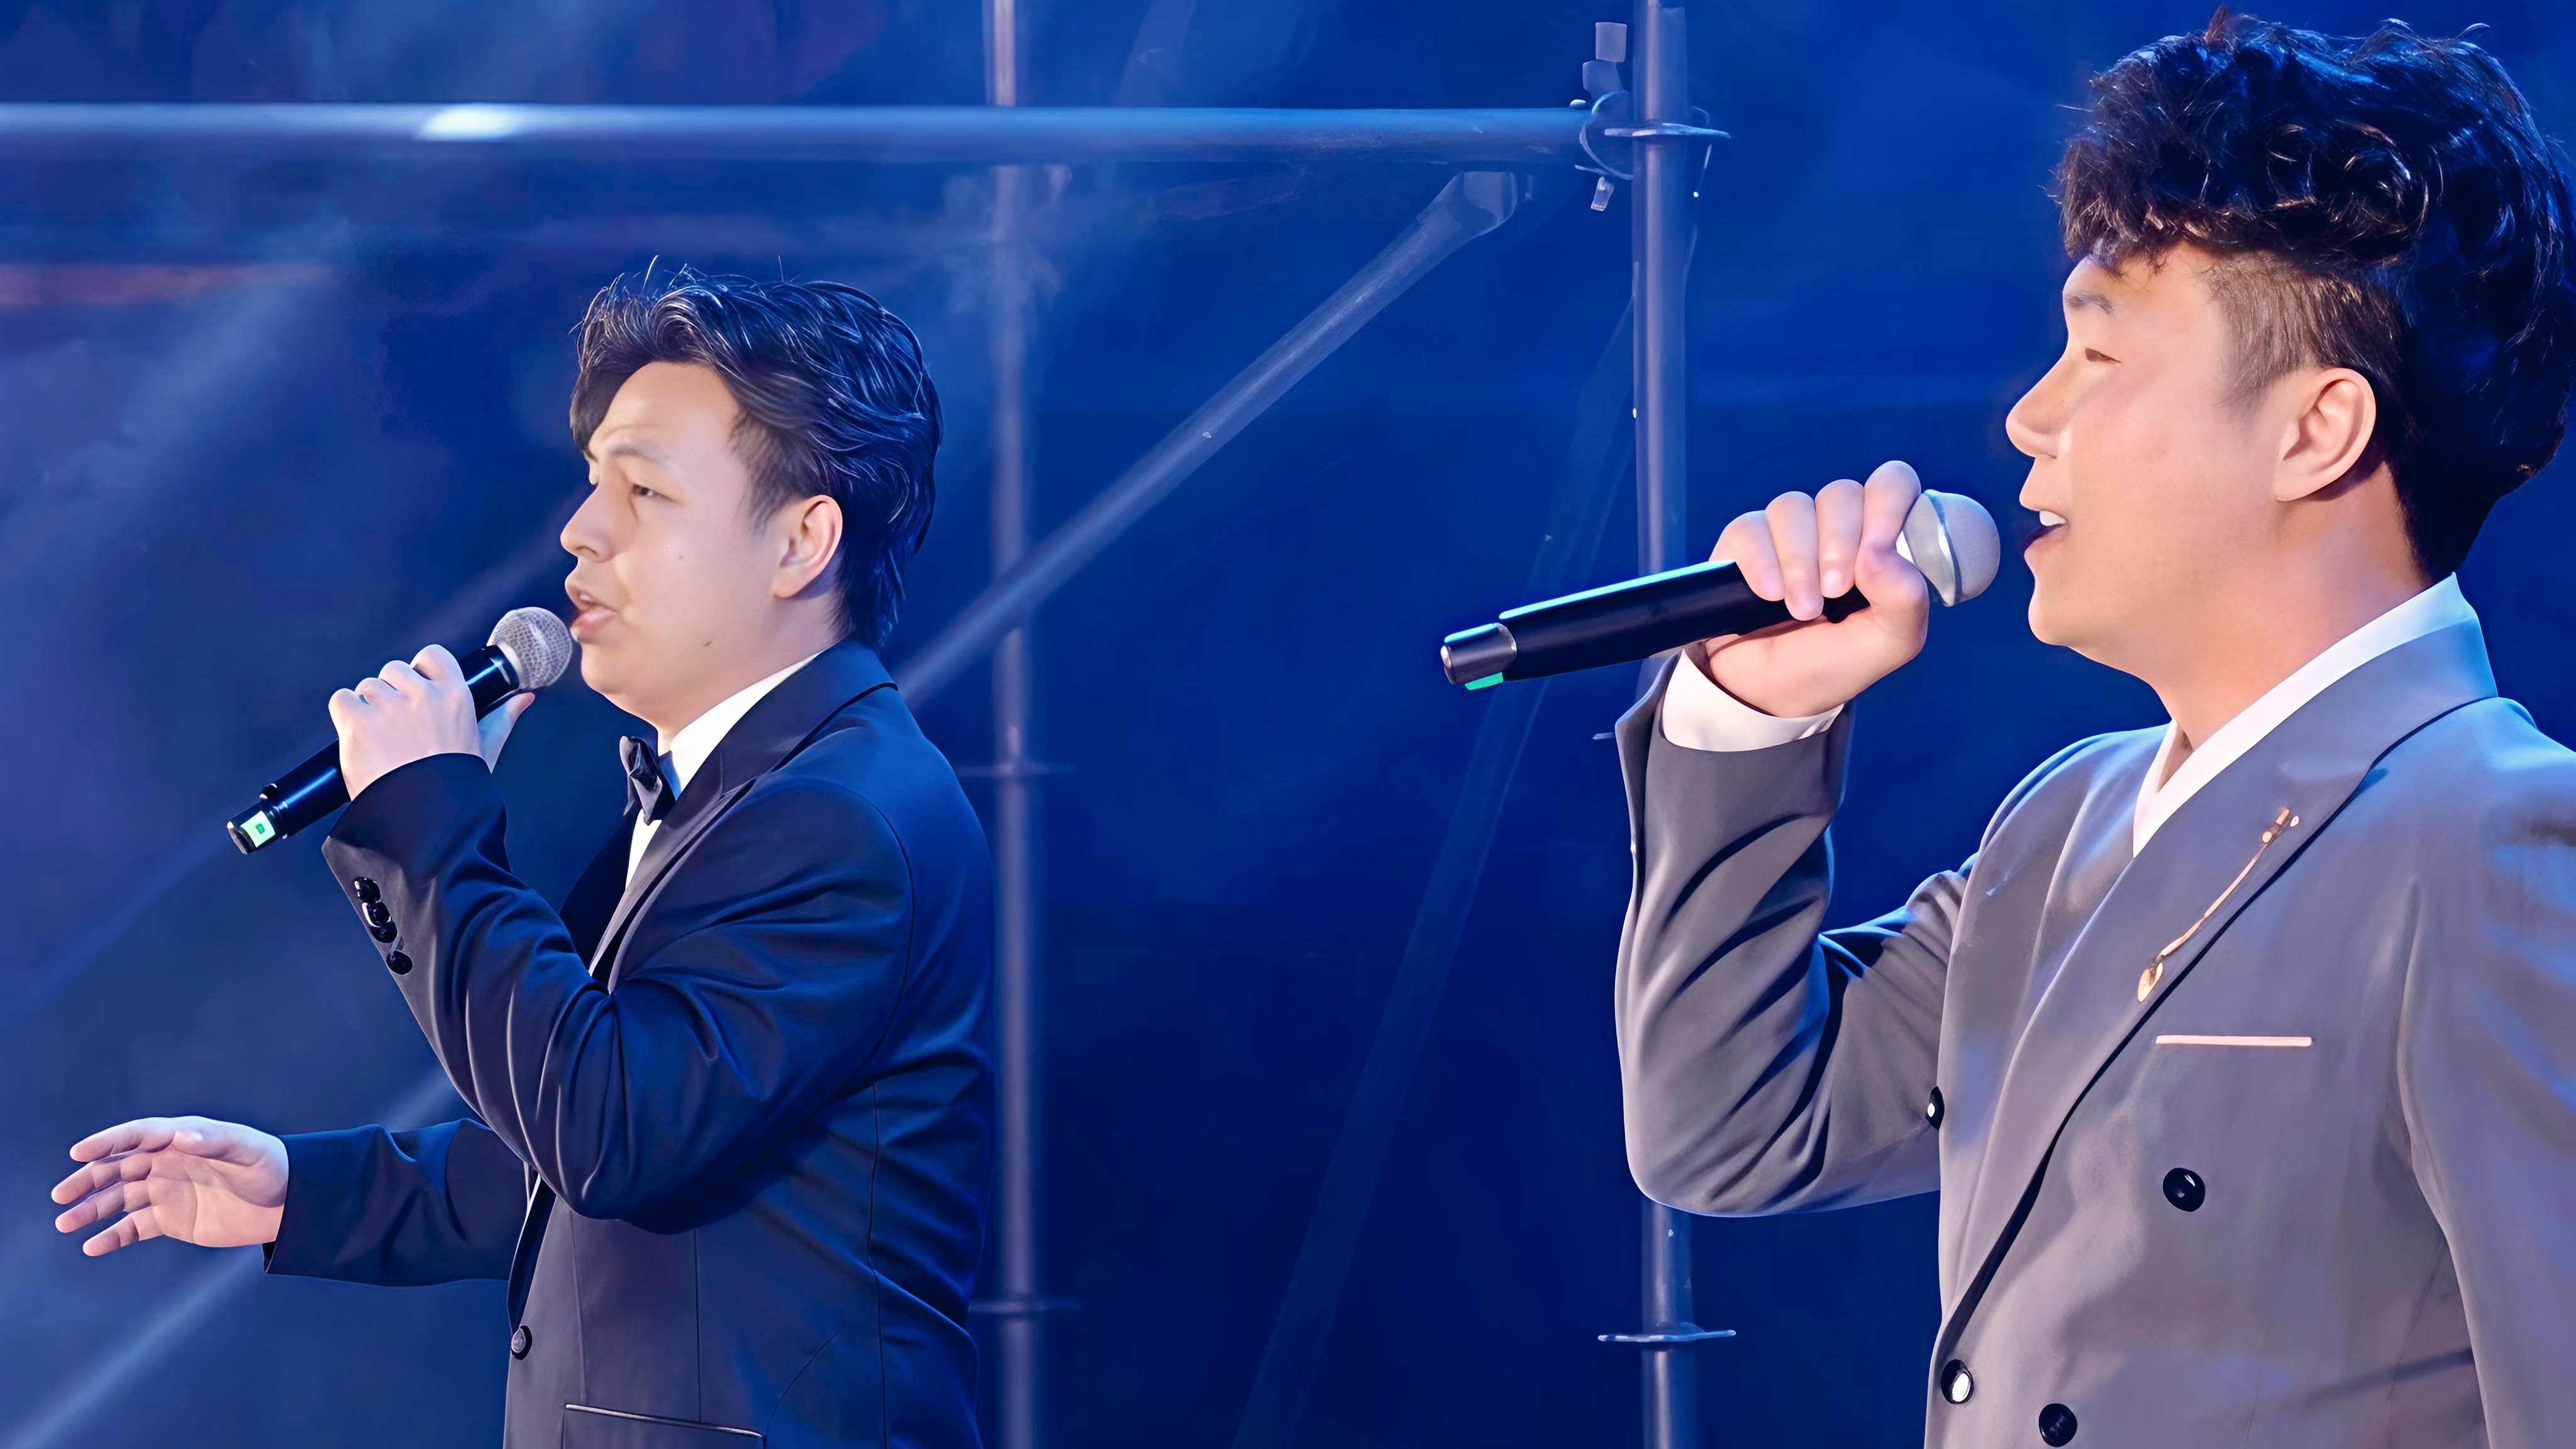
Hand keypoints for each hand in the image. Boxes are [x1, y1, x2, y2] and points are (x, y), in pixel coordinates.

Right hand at [51, 1117, 290, 1256]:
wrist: (288, 1204)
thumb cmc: (270, 1167)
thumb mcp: (248, 1151)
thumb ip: (215, 1141)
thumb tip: (181, 1135)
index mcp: (181, 1138)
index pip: (136, 1135)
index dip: (107, 1142)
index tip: (78, 1152)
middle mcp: (167, 1162)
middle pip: (117, 1168)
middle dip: (87, 1180)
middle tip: (60, 1196)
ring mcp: (166, 1191)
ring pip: (118, 1199)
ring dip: (91, 1209)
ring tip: (65, 1222)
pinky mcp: (170, 1219)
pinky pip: (133, 1227)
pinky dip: (113, 1236)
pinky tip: (92, 1245)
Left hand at [328, 644, 533, 797]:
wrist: (422, 818)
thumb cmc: (455, 786)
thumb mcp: (484, 748)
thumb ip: (502, 718)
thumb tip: (523, 698)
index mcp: (456, 696)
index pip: (432, 656)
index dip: (419, 673)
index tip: (416, 695)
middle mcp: (422, 695)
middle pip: (394, 671)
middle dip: (391, 695)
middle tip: (398, 730)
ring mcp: (388, 707)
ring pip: (367, 687)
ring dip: (367, 708)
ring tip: (380, 742)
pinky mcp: (358, 721)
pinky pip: (341, 699)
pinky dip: (344, 716)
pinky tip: (359, 739)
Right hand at [1695, 459, 1931, 717]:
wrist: (1766, 692)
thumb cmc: (1832, 663)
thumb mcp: (1888, 645)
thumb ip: (1905, 601)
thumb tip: (1878, 553)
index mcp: (1879, 541)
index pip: (1892, 483)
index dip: (1886, 506)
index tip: (1874, 556)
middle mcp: (1835, 526)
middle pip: (1842, 493)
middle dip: (1839, 545)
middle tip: (1834, 594)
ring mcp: (1788, 531)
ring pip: (1793, 506)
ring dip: (1799, 561)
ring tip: (1801, 610)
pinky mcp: (1744, 542)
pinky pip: (1750, 527)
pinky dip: (1761, 563)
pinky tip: (1768, 595)